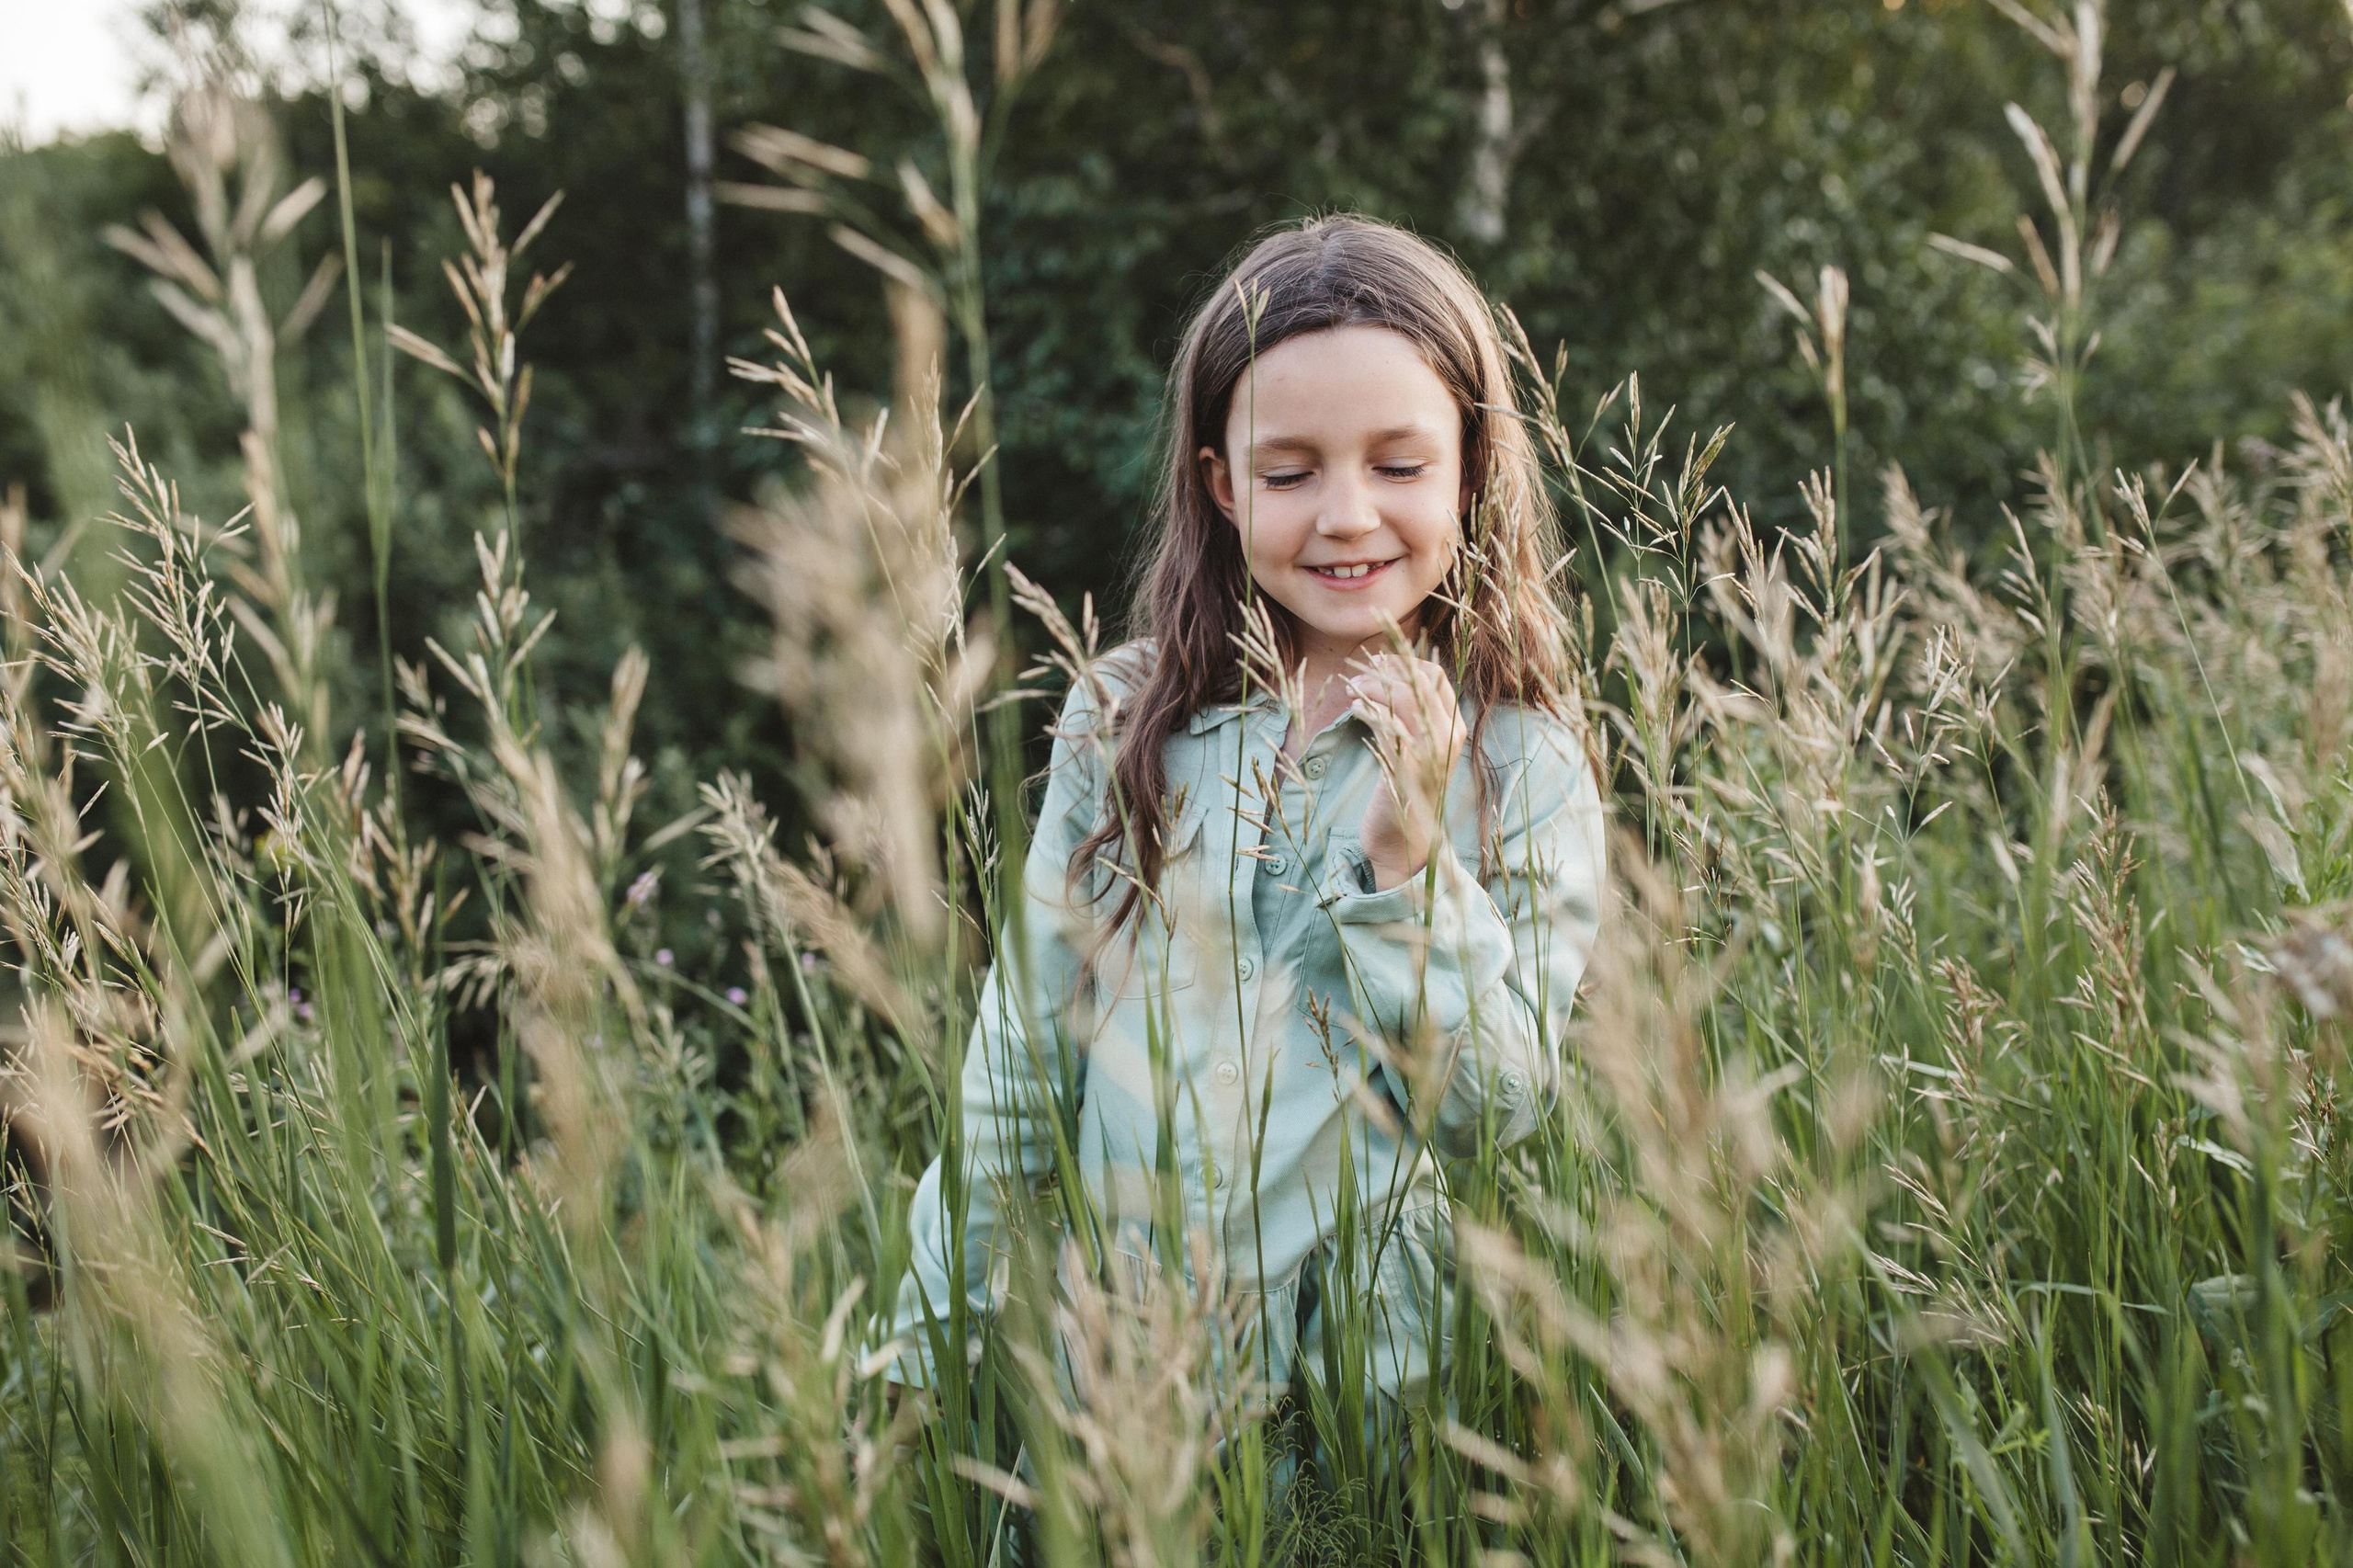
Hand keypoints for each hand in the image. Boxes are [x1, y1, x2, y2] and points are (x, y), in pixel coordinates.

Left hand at [1345, 652, 1466, 889]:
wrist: (1404, 844)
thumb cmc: (1406, 794)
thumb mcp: (1418, 751)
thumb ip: (1414, 719)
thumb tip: (1390, 674)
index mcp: (1455, 729)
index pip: (1437, 676)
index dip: (1407, 662)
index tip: (1380, 661)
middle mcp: (1448, 737)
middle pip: (1418, 680)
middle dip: (1385, 669)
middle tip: (1360, 671)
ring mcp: (1430, 751)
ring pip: (1401, 696)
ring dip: (1371, 686)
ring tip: (1351, 689)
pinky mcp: (1405, 765)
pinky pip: (1385, 721)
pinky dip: (1366, 708)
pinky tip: (1353, 709)